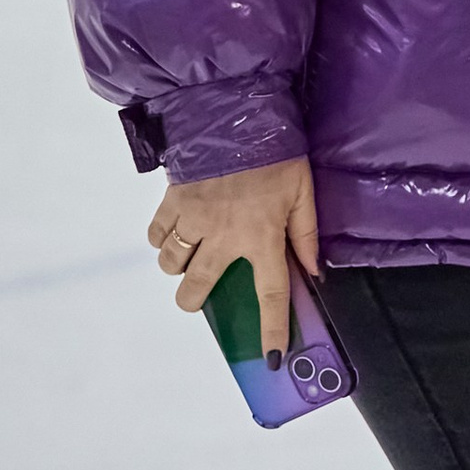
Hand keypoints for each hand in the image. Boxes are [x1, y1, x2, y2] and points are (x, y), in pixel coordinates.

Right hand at [147, 157, 319, 361]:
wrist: (236, 113)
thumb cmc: (277, 153)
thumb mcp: (303, 191)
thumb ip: (307, 234)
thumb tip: (313, 270)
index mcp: (263, 236)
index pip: (270, 294)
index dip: (272, 329)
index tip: (270, 357)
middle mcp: (224, 235)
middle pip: (198, 286)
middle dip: (193, 299)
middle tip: (197, 297)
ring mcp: (193, 219)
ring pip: (172, 263)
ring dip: (177, 267)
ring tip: (187, 258)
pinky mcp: (172, 200)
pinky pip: (157, 234)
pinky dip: (161, 239)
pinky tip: (173, 233)